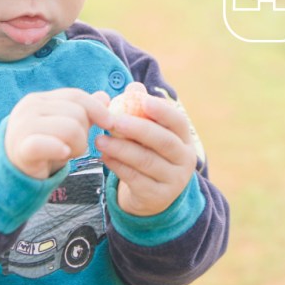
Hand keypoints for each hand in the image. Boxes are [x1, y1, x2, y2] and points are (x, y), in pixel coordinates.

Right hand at [5, 89, 111, 179]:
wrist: (13, 170)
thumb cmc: (43, 145)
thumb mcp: (63, 124)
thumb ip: (82, 110)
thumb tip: (104, 96)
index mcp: (39, 99)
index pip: (76, 96)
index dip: (96, 108)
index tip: (109, 123)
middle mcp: (29, 108)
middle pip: (76, 113)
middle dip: (84, 133)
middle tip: (74, 146)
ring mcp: (23, 126)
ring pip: (70, 128)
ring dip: (77, 146)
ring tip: (67, 153)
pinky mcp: (22, 148)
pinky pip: (48, 144)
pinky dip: (60, 149)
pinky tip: (63, 153)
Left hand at [96, 85, 197, 215]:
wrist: (153, 196)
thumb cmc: (149, 154)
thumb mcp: (149, 133)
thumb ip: (141, 110)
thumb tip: (134, 87)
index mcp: (184, 139)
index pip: (179, 122)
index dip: (163, 111)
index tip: (144, 101)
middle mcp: (184, 160)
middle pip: (164, 142)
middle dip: (137, 129)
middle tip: (113, 121)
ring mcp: (173, 181)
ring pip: (146, 161)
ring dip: (121, 149)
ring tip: (100, 140)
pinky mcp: (157, 197)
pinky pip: (135, 179)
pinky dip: (118, 166)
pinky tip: (104, 156)